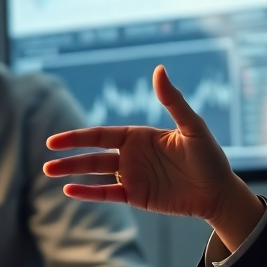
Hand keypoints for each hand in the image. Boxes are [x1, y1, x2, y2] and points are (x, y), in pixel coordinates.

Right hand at [45, 64, 264, 253]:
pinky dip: (89, 193)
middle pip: (92, 155)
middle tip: (47, 160)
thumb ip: (172, 101)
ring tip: (49, 173)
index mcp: (138, 136)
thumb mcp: (192, 127)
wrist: (219, 192)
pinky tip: (70, 192)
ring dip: (73, 174)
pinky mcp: (136, 196)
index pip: (101, 135)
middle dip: (69, 157)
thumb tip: (159, 69)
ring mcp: (132, 176)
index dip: (77, 137)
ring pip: (95, 173)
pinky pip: (108, 194)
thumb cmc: (208, 156)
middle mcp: (130, 155)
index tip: (55, 141)